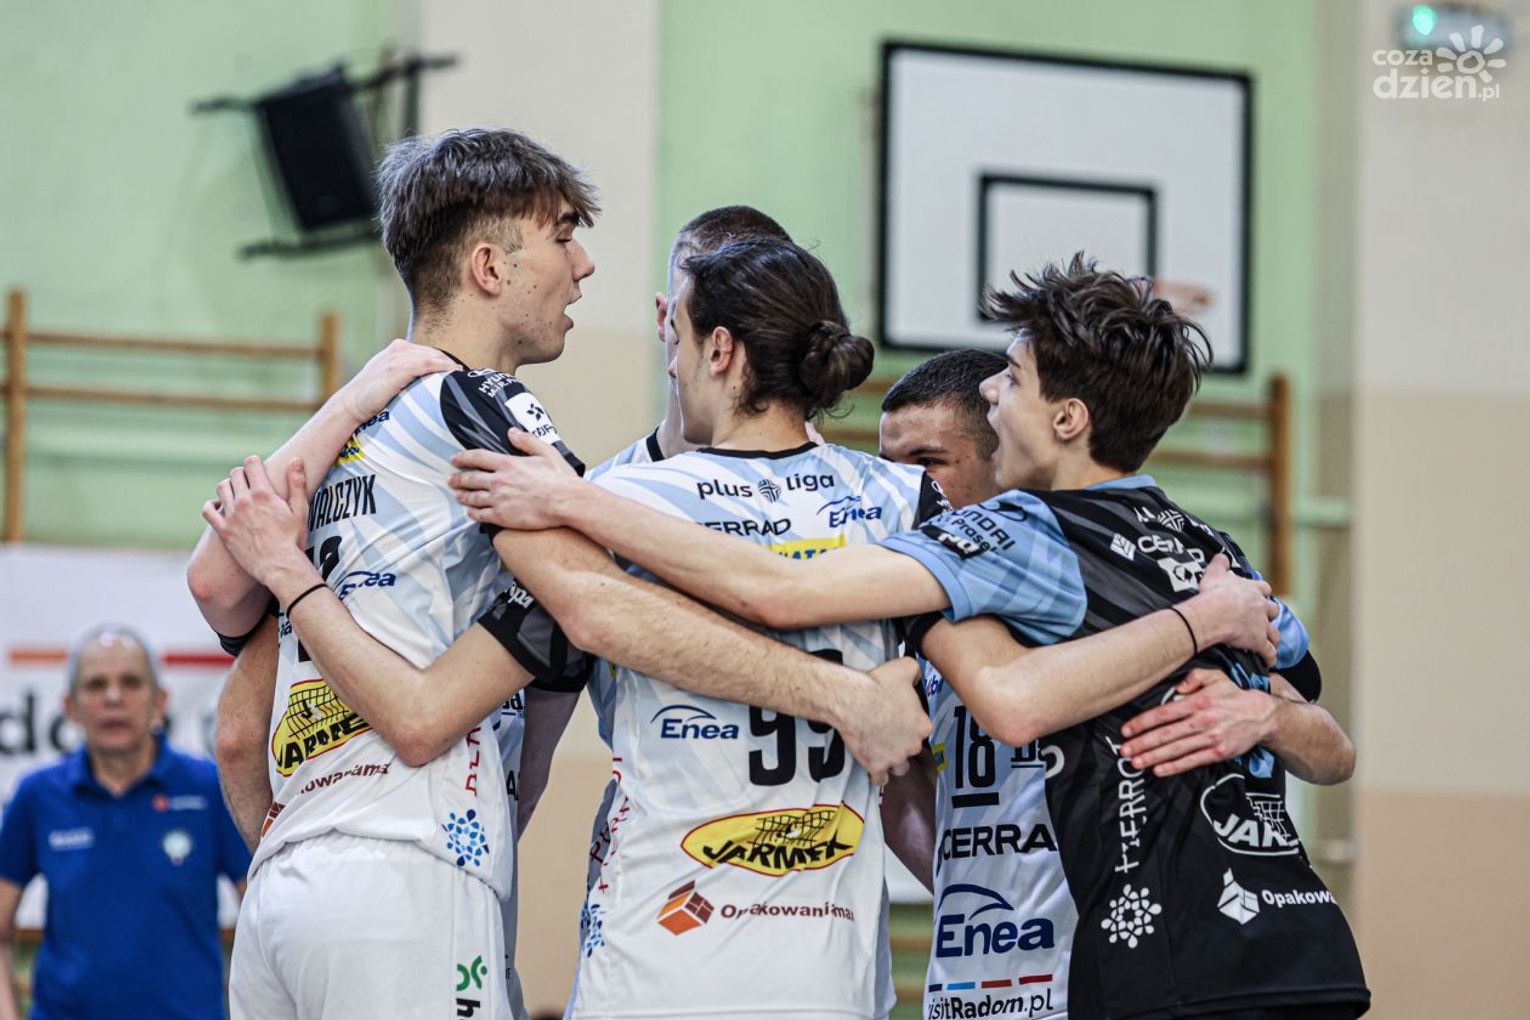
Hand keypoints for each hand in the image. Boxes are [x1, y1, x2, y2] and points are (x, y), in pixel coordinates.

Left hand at [202, 457, 316, 596]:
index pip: (251, 463)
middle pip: (235, 473)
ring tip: (238, 494)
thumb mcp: (301, 509)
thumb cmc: (293, 540)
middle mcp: (244, 501)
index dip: (255, 463)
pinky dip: (211, 505)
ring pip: (222, 488)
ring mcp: (231, 516)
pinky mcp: (223, 530)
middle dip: (243, 474)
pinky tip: (220, 507)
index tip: (259, 469)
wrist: (280, 567)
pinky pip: (208, 510)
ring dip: (229, 487)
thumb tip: (295, 459)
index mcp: (263, 493)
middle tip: (251, 483)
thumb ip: (297, 482)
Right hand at [337, 339, 457, 423]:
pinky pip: (428, 363)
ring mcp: (398, 357)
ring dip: (449, 365)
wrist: (351, 404)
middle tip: (463, 375)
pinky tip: (453, 372)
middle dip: (448, 363)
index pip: (427, 352)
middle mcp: (398, 349)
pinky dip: (443, 366)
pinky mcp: (398, 368)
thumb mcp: (390, 380)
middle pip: (432, 352)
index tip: (456, 372)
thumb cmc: (371, 397)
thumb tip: (427, 388)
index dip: (443, 361)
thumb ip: (407, 377)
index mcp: (396, 349)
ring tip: (461, 375)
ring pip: (433, 356)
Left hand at [450, 429, 581, 530]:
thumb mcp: (546, 452)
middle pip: (471, 479)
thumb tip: (512, 432)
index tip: (455, 459)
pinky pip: (481, 515)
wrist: (565, 502)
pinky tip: (470, 513)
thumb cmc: (559, 480)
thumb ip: (527, 441)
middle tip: (451, 480)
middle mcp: (499, 481)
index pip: (478, 457)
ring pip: (473, 498)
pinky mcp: (502, 517)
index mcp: (508, 464)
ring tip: (457, 495)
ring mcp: (499, 499)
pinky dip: (473, 513)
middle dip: (458, 479)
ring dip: (462, 496)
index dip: (463, 458)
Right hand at [836, 657, 931, 785]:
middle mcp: (913, 745)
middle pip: (912, 749)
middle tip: (888, 733)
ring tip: (884, 753)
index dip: (911, 724)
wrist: (853, 701)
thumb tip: (916, 676)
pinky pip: (881, 780)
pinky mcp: (876, 766)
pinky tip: (874, 769)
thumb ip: (916, 672)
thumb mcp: (904, 668)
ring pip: (900, 768)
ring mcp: (895, 758)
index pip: (922, 729)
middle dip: (903, 743)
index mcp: (923, 725)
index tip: (900, 719)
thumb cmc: (878, 685)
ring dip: (894, 762)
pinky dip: (878, 776)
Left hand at [1117, 668, 1275, 776]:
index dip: (1142, 722)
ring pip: (1176, 750)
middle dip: (1142, 743)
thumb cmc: (1233, 696)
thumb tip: (1176, 686)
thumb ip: (1193, 677)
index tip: (1126, 730)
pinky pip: (1192, 761)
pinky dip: (1174, 767)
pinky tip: (1159, 770)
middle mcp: (1202, 720)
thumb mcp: (1214, 677)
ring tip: (1135, 763)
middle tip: (1123, 751)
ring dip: (1153, 757)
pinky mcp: (1218, 752)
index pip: (1163, 713)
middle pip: (1166, 734)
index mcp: (1197, 702)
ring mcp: (1211, 738)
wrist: (1262, 716)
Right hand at [1183, 554, 1278, 664]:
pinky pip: (1269, 652)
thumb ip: (1220, 563)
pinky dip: (1269, 657)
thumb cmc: (1214, 592)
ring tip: (1269, 643)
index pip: (1264, 589)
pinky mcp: (1258, 642)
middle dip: (1268, 615)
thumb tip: (1222, 556)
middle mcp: (1261, 607)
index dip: (1261, 593)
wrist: (1214, 612)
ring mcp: (1262, 625)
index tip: (1258, 596)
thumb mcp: (1214, 572)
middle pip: (1272, 611)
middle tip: (1262, 620)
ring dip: (1272, 638)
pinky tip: (1268, 662)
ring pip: (1274, 633)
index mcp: (1253, 590)